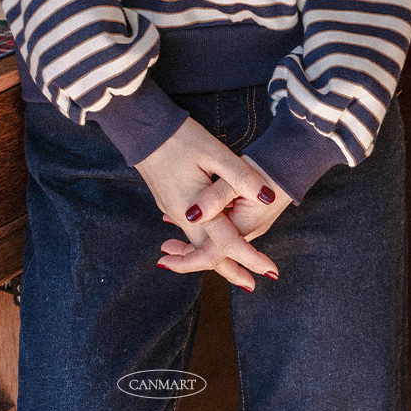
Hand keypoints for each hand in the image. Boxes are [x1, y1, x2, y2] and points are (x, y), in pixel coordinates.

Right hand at [135, 115, 288, 293]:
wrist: (140, 126)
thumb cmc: (178, 136)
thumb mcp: (215, 152)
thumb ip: (241, 177)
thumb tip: (267, 197)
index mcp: (195, 209)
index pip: (226, 244)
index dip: (250, 259)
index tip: (270, 272)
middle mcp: (182, 215)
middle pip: (208, 253)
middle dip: (230, 269)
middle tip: (252, 284)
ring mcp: (172, 208)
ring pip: (197, 243)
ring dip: (215, 257)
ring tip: (235, 268)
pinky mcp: (169, 199)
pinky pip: (189, 230)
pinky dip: (201, 241)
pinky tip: (210, 240)